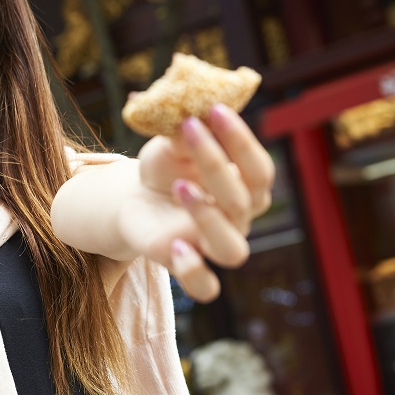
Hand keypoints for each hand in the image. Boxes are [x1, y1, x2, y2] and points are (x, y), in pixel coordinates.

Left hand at [129, 103, 274, 301]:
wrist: (135, 197)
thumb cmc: (166, 167)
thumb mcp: (170, 145)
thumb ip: (186, 132)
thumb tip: (191, 106)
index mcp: (246, 188)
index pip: (259, 169)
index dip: (242, 140)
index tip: (215, 109)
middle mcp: (238, 219)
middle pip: (243, 201)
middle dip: (216, 161)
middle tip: (190, 127)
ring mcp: (213, 246)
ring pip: (233, 250)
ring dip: (209, 217)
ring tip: (180, 187)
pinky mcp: (186, 266)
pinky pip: (206, 287)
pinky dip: (195, 271)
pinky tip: (176, 246)